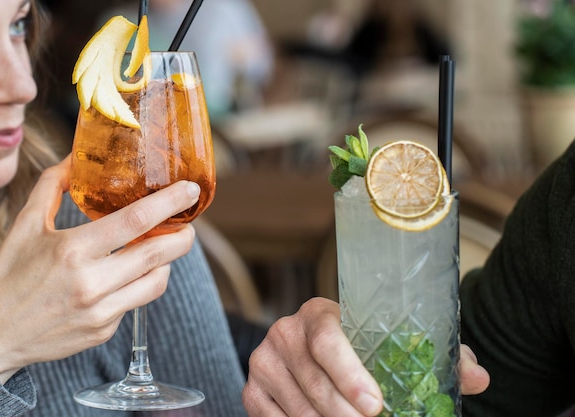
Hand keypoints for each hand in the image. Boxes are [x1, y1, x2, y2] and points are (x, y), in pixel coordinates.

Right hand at [0, 156, 200, 383]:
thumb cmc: (9, 275)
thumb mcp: (26, 224)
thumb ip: (53, 185)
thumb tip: (76, 158)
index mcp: (73, 250)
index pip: (136, 220)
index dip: (170, 203)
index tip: (190, 191)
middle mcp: (92, 282)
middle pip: (159, 253)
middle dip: (184, 236)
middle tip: (188, 225)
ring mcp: (101, 310)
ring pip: (157, 282)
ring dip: (167, 262)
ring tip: (161, 249)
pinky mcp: (104, 330)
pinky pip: (136, 302)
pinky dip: (140, 284)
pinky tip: (128, 276)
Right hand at [243, 297, 489, 415]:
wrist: (312, 347)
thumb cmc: (360, 347)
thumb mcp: (394, 345)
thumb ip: (438, 357)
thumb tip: (479, 378)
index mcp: (319, 313)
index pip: (327, 340)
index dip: (350, 375)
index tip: (376, 406)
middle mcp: (285, 332)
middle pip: (315, 382)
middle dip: (346, 415)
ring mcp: (264, 361)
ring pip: (299, 408)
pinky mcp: (252, 388)